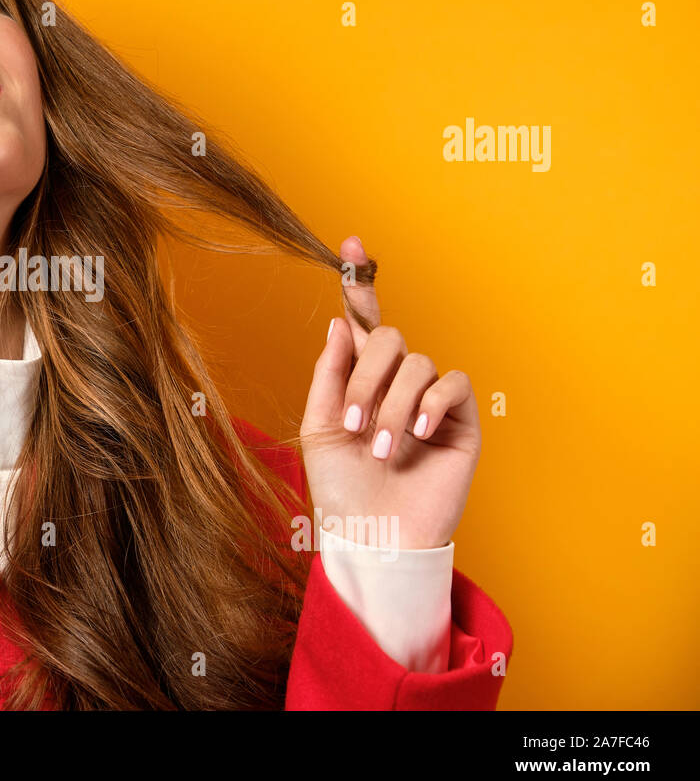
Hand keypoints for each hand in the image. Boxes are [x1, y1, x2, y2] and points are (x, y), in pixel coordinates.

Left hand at [299, 236, 481, 549]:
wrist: (373, 537)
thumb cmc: (342, 490)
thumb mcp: (319, 428)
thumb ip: (330, 374)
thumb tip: (340, 324)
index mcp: (360, 380)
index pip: (364, 324)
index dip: (361, 285)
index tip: (353, 244)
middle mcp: (397, 383)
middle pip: (391, 339)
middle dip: (366, 378)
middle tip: (354, 425)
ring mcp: (431, 400)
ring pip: (418, 364)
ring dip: (392, 406)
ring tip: (380, 449)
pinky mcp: (461, 421)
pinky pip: (453, 383)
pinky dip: (430, 404)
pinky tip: (417, 435)